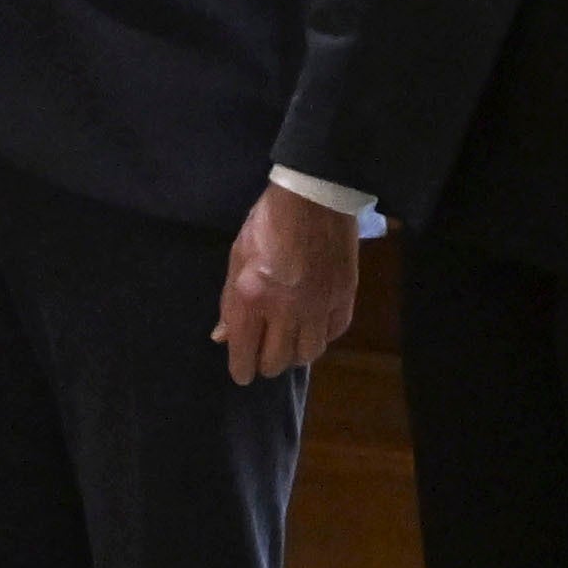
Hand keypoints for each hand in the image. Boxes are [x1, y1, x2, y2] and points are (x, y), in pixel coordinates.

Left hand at [218, 182, 364, 381]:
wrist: (315, 196)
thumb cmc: (267, 223)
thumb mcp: (237, 258)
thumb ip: (229, 302)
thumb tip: (222, 337)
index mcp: (251, 297)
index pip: (244, 354)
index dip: (240, 370)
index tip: (242, 372)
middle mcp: (285, 308)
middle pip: (276, 361)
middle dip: (266, 363)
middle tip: (264, 353)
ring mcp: (319, 304)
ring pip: (309, 354)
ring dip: (295, 352)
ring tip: (290, 341)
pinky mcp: (344, 296)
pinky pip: (334, 333)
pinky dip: (322, 335)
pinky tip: (314, 325)